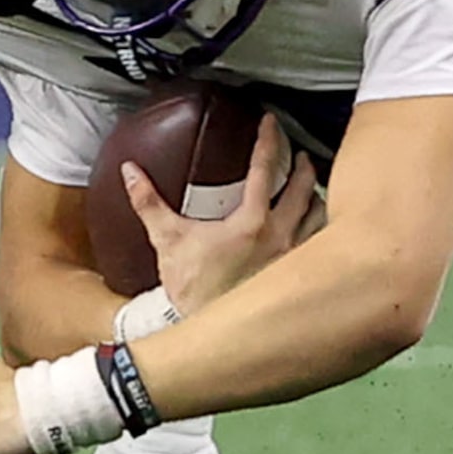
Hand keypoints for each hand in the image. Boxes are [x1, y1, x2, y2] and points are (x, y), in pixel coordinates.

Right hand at [121, 114, 321, 315]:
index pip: (266, 168)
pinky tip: (313, 224)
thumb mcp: (168, 241)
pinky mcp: (298, 274)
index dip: (269, 140)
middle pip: (304, 187)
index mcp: (252, 222)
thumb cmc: (192, 289)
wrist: (209, 331)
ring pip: (319, 214)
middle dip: (303, 165)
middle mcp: (280, 236)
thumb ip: (150, 203)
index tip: (271, 122)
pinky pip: (321, 242)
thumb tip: (131, 172)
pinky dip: (320, 226)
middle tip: (298, 153)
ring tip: (310, 185)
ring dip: (316, 195)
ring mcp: (294, 256)